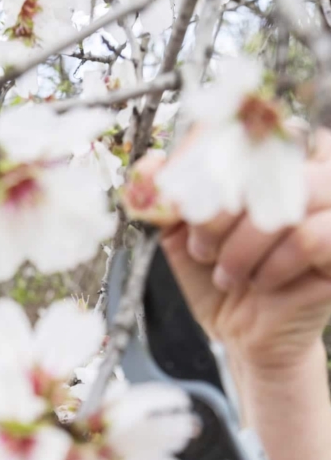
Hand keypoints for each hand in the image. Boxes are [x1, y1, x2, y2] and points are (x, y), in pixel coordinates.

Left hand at [160, 128, 330, 371]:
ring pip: (287, 201)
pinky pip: (310, 238)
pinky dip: (273, 265)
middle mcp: (310, 170)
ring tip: (229, 274)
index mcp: (270, 155)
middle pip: (267, 159)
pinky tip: (261, 283)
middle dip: (219, 212)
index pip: (245, 125)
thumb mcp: (181, 232)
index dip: (206, 155)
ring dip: (243, 246)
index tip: (178, 196)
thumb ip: (166, 194)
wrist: (242, 334)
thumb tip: (148, 167)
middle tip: (204, 248)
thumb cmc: (218, 276)